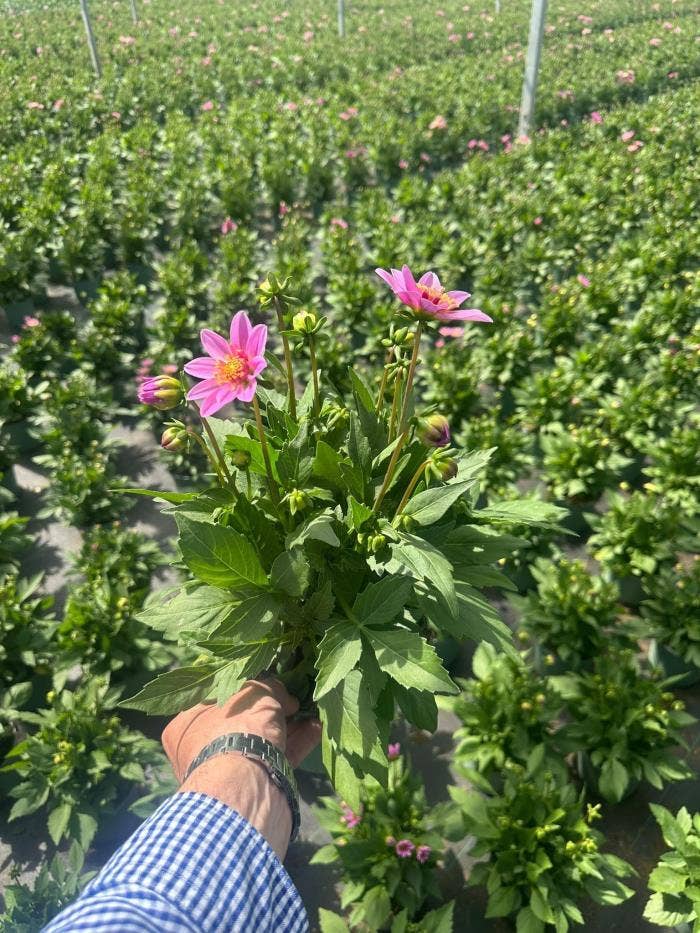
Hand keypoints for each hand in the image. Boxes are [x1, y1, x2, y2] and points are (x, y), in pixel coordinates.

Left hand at [162, 678, 320, 779]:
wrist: (245, 786)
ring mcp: (230, 770)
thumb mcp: (254, 691)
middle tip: (293, 697)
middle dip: (271, 709)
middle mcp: (204, 748)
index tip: (269, 683)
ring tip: (312, 709)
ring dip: (289, 725)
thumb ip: (269, 687)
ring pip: (264, 740)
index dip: (245, 688)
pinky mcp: (255, 786)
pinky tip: (317, 728)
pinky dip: (298, 743)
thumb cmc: (237, 727)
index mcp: (188, 724)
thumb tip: (283, 696)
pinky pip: (278, 758)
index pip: (217, 699)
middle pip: (243, 721)